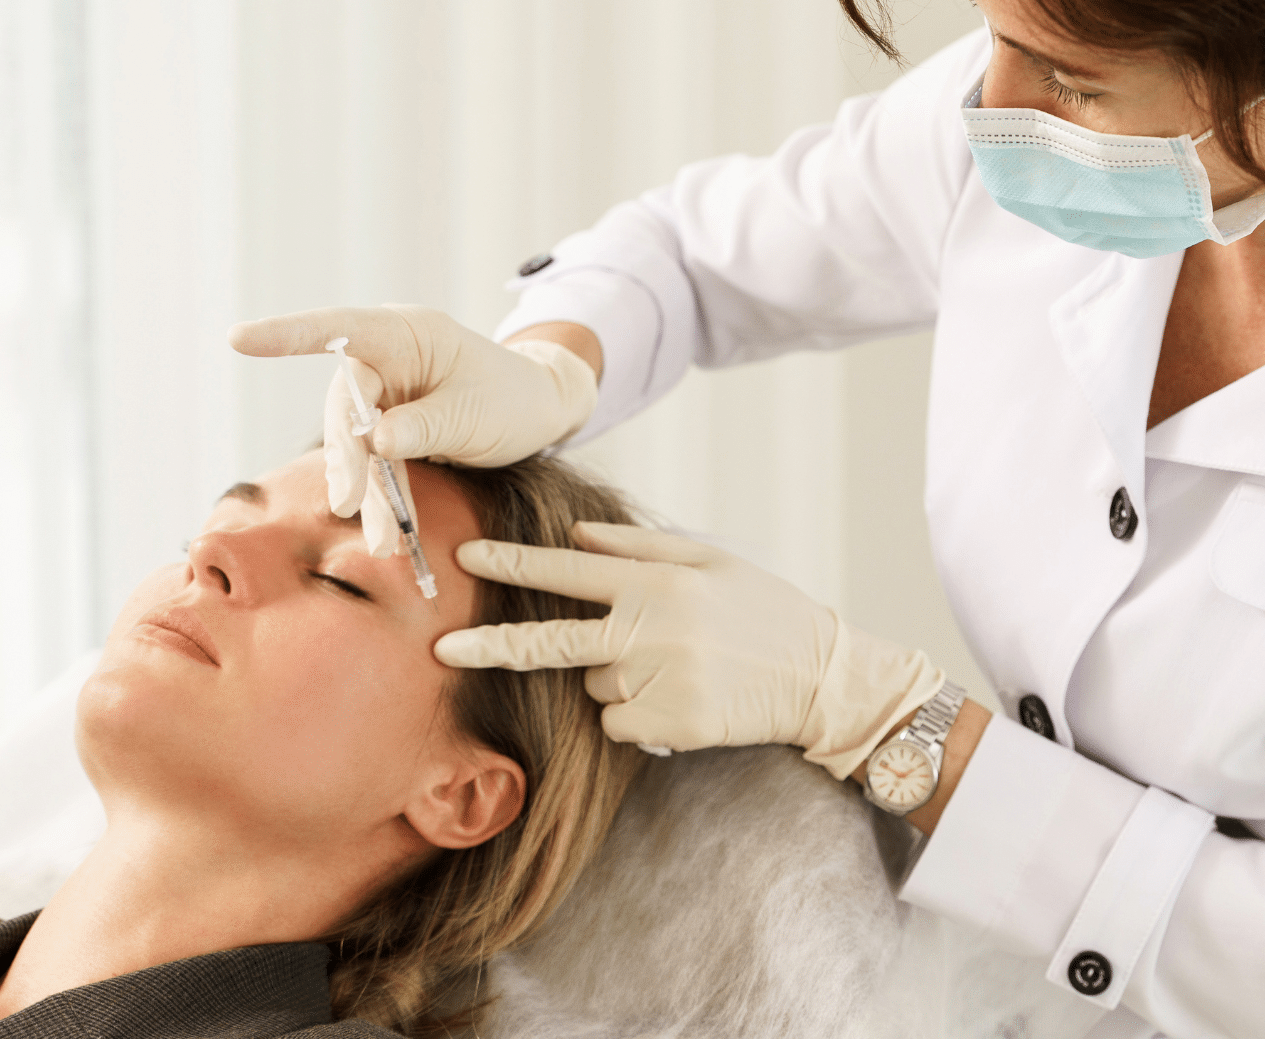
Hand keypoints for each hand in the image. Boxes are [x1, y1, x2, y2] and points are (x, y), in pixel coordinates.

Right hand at [228, 304, 597, 551]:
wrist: (541, 411)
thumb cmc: (513, 398)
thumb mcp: (474, 413)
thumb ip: (424, 425)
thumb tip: (374, 440)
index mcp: (406, 335)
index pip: (338, 330)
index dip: (286, 334)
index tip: (239, 339)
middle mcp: (388, 360)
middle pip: (346, 408)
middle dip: (349, 457)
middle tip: (349, 500)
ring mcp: (388, 397)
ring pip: (359, 446)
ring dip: (368, 492)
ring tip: (381, 540)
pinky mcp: (393, 429)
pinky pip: (378, 465)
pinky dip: (383, 498)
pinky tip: (388, 536)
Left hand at [432, 522, 945, 777]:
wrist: (822, 678)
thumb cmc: (764, 610)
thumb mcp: (710, 560)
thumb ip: (639, 547)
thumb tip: (575, 538)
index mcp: (660, 583)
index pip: (570, 572)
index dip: (515, 565)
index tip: (467, 558)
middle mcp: (654, 631)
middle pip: (552, 641)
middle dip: (492, 644)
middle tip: (442, 647)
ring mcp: (662, 683)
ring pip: (596, 684)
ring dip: (618, 676)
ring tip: (679, 665)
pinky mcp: (671, 727)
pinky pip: (620, 723)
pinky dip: (638, 715)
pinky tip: (683, 697)